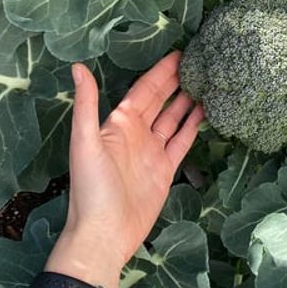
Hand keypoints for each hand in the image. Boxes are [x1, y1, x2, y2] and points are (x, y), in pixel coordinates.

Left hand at [50, 52, 203, 287]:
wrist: (105, 233)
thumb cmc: (92, 188)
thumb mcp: (85, 142)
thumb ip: (87, 104)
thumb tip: (78, 67)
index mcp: (118, 124)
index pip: (143, 90)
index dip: (160, 72)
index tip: (180, 54)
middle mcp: (136, 134)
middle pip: (160, 100)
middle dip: (177, 81)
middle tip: (199, 62)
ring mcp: (152, 152)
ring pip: (173, 119)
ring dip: (187, 101)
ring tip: (208, 82)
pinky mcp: (165, 170)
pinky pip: (182, 142)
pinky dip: (193, 127)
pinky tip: (207, 112)